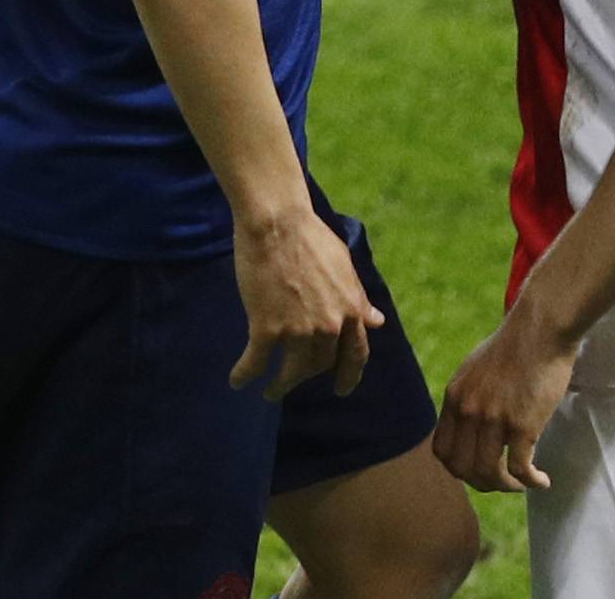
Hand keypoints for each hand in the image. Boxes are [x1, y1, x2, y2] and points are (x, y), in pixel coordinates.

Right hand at [229, 208, 384, 401]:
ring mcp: (298, 329)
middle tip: (294, 382)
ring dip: (280, 386)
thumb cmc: (310, 236)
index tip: (342, 388)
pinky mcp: (266, 327)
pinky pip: (256, 361)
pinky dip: (245, 374)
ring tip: (271, 393)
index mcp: (350, 309)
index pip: (356, 354)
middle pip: (320, 364)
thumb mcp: (344, 266)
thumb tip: (376, 321)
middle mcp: (328, 326)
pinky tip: (238, 381)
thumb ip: (358, 298)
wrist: (276, 221)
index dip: (350, 375)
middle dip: (307, 377)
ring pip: (292, 371)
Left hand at [432, 299, 578, 492]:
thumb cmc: (514, 347)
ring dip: (507, 487)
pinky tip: (541, 480)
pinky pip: (520, 470)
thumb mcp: (476, 370)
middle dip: (482, 483)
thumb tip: (469, 425)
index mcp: (455, 396)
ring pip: (489, 474)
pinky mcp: (522, 425)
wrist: (539, 329)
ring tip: (523, 483)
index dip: (459, 469)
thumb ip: (469, 397)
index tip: (479, 470)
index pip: (442, 451)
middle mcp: (468, 409)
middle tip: (503, 482)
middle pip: (462, 469)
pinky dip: (531, 482)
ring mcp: (494, 418)